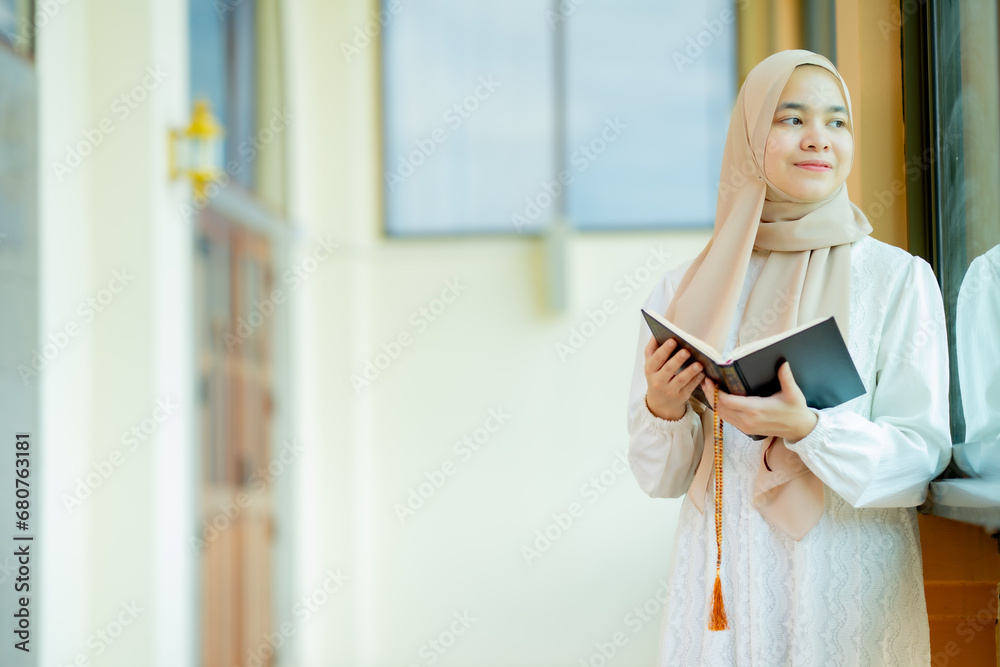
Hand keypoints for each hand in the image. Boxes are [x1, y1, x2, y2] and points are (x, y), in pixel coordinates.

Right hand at [644, 336, 705, 419]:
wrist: (660, 401)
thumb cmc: (657, 376)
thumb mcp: (651, 365)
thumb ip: (653, 349)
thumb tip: (657, 331)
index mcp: (650, 369)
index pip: (656, 358)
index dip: (664, 349)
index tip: (673, 340)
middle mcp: (657, 381)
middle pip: (668, 369)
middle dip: (677, 359)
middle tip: (687, 351)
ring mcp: (668, 390)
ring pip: (680, 379)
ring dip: (690, 371)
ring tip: (699, 364)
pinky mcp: (679, 397)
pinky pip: (689, 388)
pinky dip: (696, 380)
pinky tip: (702, 373)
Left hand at [701, 361, 817, 440]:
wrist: (799, 429)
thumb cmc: (795, 410)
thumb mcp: (793, 393)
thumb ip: (786, 377)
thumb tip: (783, 362)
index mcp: (755, 409)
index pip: (726, 401)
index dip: (714, 390)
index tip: (710, 379)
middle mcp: (747, 420)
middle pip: (720, 407)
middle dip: (710, 394)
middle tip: (705, 380)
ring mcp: (745, 427)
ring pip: (721, 414)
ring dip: (713, 402)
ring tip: (708, 387)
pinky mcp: (746, 429)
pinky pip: (727, 419)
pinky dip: (720, 409)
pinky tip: (718, 399)